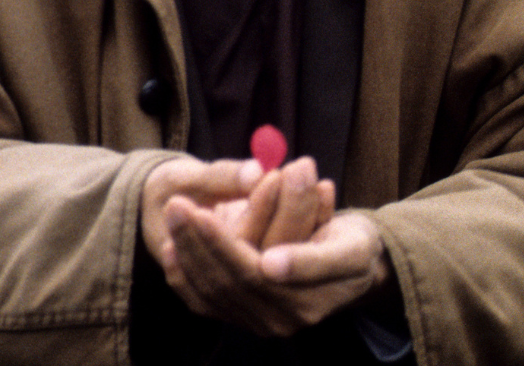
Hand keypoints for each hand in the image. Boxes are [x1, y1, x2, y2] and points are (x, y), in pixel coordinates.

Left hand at [141, 156, 385, 336]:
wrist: (355, 264)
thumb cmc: (355, 246)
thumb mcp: (350, 247)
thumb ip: (313, 259)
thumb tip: (272, 263)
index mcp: (303, 302)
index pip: (251, 272)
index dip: (222, 244)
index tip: (200, 211)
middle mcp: (278, 319)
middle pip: (226, 281)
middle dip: (197, 240)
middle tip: (176, 203)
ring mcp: (258, 320)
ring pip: (210, 290)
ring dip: (186, 251)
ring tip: (172, 214)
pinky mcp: (244, 315)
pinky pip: (205, 302)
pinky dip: (183, 277)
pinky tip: (168, 249)